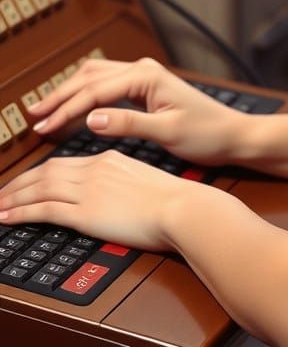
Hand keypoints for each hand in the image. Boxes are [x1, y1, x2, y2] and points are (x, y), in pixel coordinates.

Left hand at [0, 150, 211, 250]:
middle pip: (46, 172)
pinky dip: (23, 211)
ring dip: (14, 197)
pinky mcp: (87, 213)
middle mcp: (95, 170)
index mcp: (109, 159)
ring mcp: (90, 190)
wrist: (181, 207)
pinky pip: (46, 210)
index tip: (25, 182)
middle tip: (2, 193)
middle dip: (19, 183)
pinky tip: (9, 217)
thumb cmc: (172, 198)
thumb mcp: (142, 180)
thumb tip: (111, 194)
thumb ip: (121, 181)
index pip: (63, 163)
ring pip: (40, 188)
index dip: (38, 173)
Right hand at [26, 56, 244, 166]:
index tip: (42, 127)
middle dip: (59, 96)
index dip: (65, 109)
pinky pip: (106, 86)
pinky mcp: (145, 88)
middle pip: (89, 77)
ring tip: (45, 111)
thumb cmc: (208, 133)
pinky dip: (85, 95)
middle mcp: (144, 70)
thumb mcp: (168, 133)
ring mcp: (144, 77)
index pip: (95, 91)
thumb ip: (129, 124)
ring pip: (95, 77)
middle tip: (33, 116)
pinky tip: (73, 110)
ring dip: (69, 92)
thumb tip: (91, 118)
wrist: (233, 134)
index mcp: (147, 76)